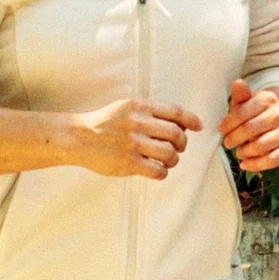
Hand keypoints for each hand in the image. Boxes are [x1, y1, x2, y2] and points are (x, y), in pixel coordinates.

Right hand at [69, 98, 202, 178]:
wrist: (79, 137)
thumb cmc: (105, 122)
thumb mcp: (127, 107)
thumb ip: (150, 112)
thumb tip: (181, 122)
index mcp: (139, 106)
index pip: (175, 112)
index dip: (191, 119)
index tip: (199, 126)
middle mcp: (138, 123)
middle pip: (176, 134)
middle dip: (182, 143)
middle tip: (178, 148)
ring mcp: (133, 144)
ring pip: (170, 154)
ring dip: (173, 159)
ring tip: (167, 161)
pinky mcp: (128, 163)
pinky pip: (158, 170)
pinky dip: (163, 172)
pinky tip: (157, 170)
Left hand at [219, 79, 278, 172]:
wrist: (277, 121)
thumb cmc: (255, 112)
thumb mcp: (246, 102)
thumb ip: (240, 95)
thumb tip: (237, 83)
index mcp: (268, 100)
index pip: (242, 113)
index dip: (228, 124)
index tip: (221, 130)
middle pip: (251, 130)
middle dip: (234, 139)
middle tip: (227, 143)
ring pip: (261, 146)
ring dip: (245, 152)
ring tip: (239, 153)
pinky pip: (272, 160)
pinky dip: (256, 165)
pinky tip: (245, 164)